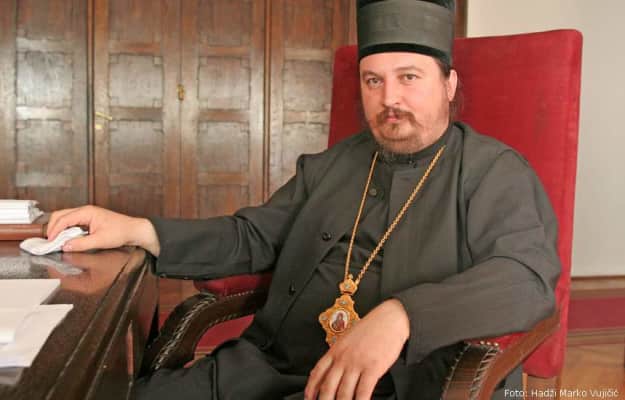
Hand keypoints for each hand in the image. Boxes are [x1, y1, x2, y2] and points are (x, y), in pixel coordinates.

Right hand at [46, 205, 160, 255]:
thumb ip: (81, 244)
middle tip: (50, 240)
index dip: (54, 230)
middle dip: (53, 227)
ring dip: (59, 228)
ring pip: (65, 218)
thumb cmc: (121, 232)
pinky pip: (72, 222)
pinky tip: (67, 238)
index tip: (50, 241)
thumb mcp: (100, 240)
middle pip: (61, 215)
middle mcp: (85, 211)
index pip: (64, 219)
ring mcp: (87, 214)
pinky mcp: (89, 220)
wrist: (133, 230)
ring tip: (57, 241)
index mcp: (87, 212)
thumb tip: (66, 246)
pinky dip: (66, 229)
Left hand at [304, 299, 409, 399]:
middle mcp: (343, 358)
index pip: (317, 373)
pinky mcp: (372, 368)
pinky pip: (363, 392)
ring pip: (344, 393)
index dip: (311, 389)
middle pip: (328, 387)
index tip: (309, 398)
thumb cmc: (371, 328)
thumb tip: (332, 369)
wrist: (389, 319)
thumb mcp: (348, 338)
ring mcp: (357, 363)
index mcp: (335, 350)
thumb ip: (338, 354)